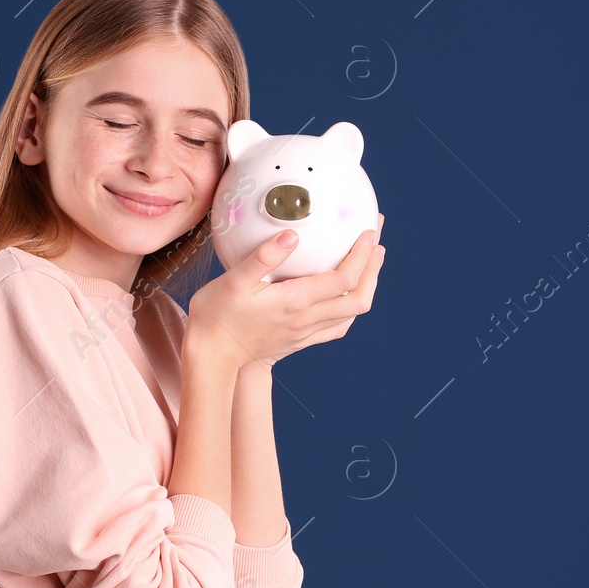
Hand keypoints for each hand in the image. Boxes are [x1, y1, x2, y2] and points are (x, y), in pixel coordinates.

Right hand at [186, 212, 384, 370]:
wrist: (211, 355)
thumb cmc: (217, 315)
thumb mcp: (234, 281)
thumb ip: (264, 256)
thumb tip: (292, 235)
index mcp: (295, 302)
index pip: (343, 279)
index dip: (361, 255)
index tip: (368, 232)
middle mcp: (306, 320)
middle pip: (358, 299)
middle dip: (373, 270)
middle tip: (377, 243)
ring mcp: (305, 333)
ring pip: (351, 314)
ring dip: (366, 287)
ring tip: (369, 263)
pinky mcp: (300, 341)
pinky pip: (337, 327)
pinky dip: (350, 308)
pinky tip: (346, 295)